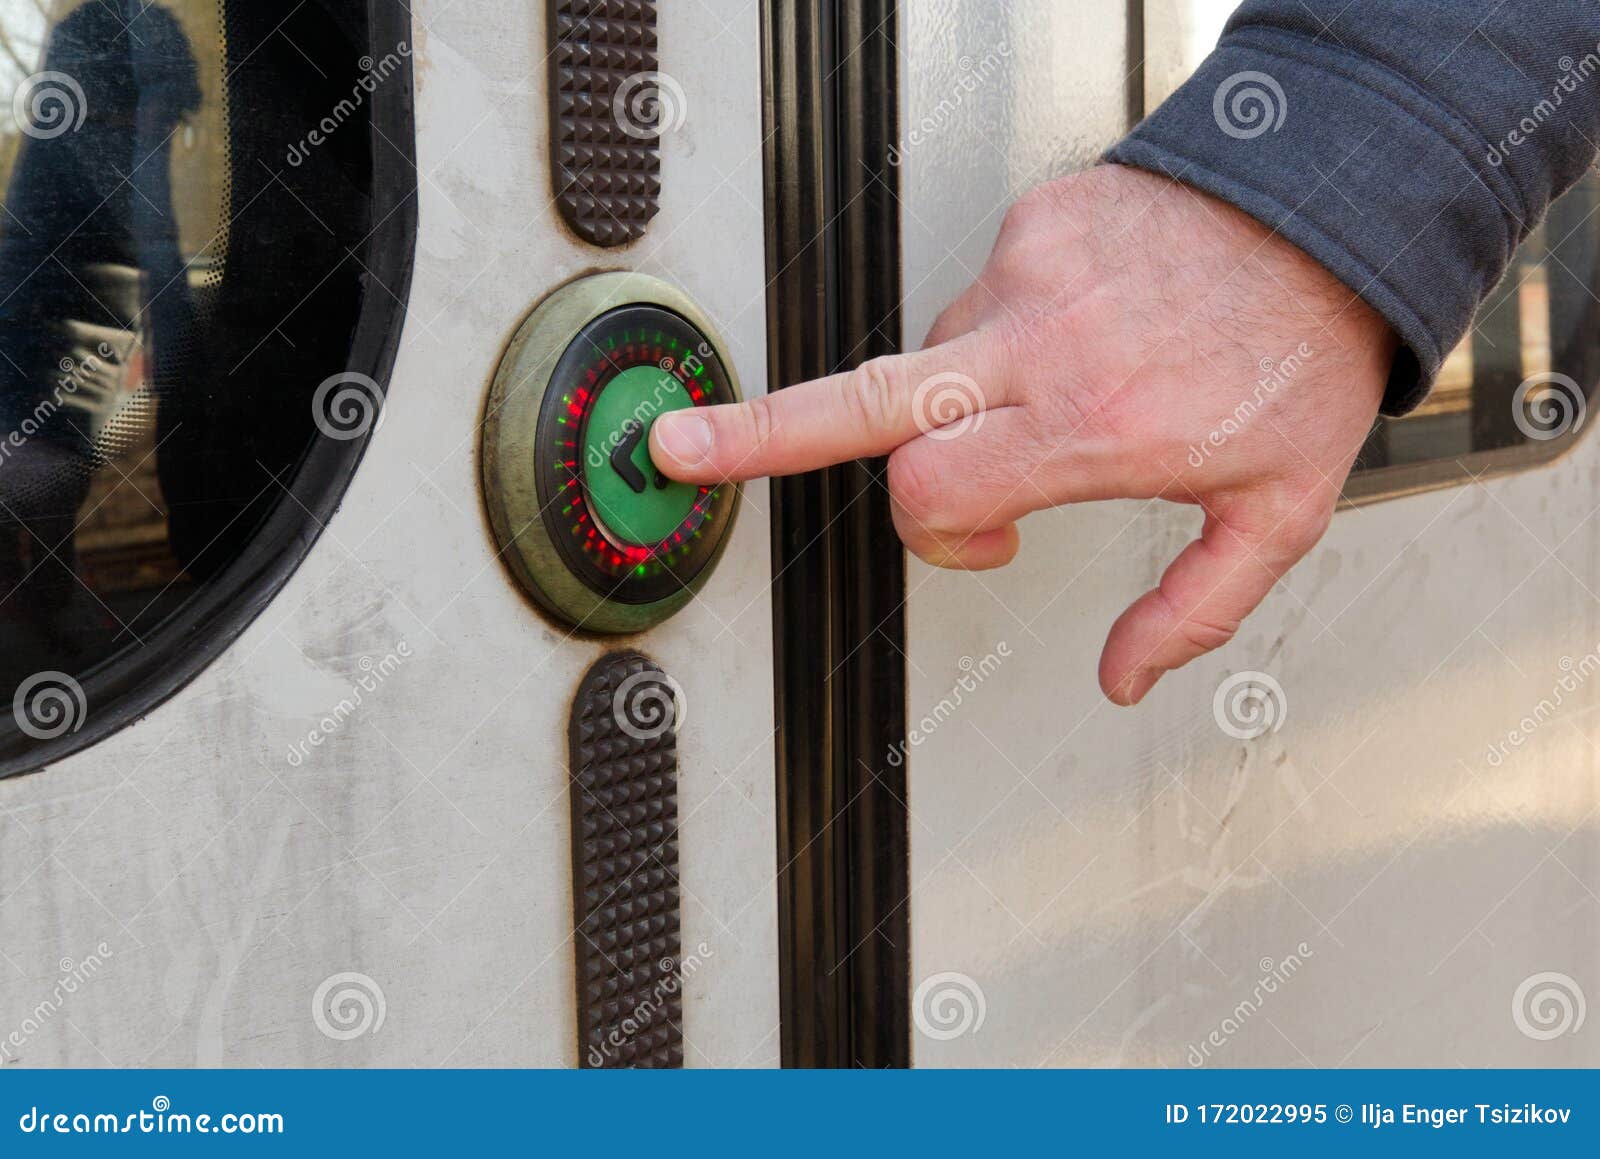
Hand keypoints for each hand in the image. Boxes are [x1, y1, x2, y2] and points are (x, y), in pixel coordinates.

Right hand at [651, 165, 1395, 704]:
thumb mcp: (1278, 507)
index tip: (980, 540)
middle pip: (860, 399)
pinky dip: (1007, 326)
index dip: (936, 536)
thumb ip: (1193, 607)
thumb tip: (1121, 677)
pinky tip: (1080, 322)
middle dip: (754, 432)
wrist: (1332, 211)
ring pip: (936, 358)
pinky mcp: (1033, 218)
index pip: (934, 489)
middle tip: (675, 449)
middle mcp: (1047, 344)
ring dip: (966, 395)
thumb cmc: (1301, 357)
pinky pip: (982, 293)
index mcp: (1097, 426)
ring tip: (1062, 384)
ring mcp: (1030, 271)